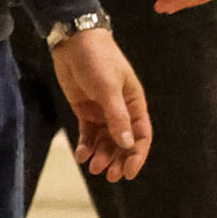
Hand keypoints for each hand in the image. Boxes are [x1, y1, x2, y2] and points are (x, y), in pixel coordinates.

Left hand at [52, 24, 153, 181]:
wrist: (74, 41)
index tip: (129, 172)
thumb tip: (127, 145)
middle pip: (124, 142)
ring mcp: (103, 111)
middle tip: (110, 175)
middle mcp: (121, 110)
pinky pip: (89, 134)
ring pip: (106, 141)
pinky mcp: (86, 110)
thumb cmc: (98, 61)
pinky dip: (86, 146)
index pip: (142, 135)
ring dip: (102, 155)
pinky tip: (82, 155)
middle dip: (118, 159)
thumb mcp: (109, 89)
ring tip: (93, 167)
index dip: (137, 155)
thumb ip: (117, 117)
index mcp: (134, 103)